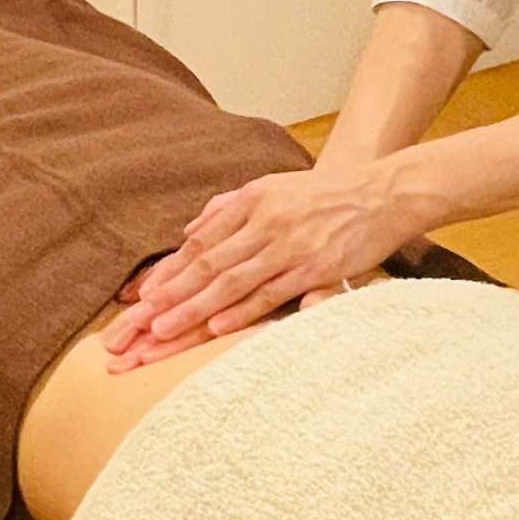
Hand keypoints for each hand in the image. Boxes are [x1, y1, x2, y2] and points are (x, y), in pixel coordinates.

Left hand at [103, 165, 412, 366]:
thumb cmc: (326, 194)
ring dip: (193, 309)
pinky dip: (242, 310)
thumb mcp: (275, 188)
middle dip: (167, 298)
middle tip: (135, 325)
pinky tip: (216, 325)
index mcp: (251, 202)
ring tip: (161, 332)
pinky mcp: (315, 268)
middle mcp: (265, 223)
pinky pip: (272, 292)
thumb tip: (191, 229)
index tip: (137, 299)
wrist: (383, 192)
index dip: (167, 272)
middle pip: (206, 265)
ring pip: (232, 282)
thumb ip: (230, 208)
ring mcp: (290, 246)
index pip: (199, 243)